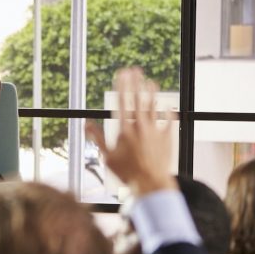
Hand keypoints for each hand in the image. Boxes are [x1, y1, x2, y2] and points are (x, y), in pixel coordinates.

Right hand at [86, 68, 175, 195]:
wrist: (150, 183)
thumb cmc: (127, 172)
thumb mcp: (107, 156)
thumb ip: (97, 138)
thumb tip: (85, 124)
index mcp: (125, 129)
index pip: (122, 102)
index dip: (122, 85)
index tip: (122, 73)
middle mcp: (141, 126)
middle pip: (138, 99)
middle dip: (136, 82)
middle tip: (135, 69)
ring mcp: (155, 131)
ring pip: (154, 106)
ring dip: (152, 93)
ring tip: (151, 81)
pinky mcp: (167, 137)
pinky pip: (169, 120)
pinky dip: (168, 111)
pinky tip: (168, 104)